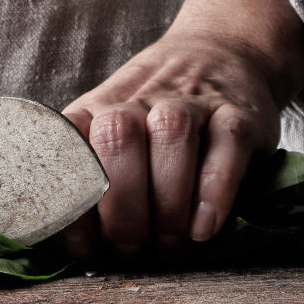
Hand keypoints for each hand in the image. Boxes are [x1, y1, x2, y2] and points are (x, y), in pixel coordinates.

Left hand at [61, 0, 303, 258]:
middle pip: (117, 142)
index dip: (74, 208)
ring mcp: (188, 102)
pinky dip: (214, 191)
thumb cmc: (150, 113)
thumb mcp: (104, 129)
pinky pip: (225, 145)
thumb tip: (67, 247)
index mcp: (93, 112)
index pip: (69, 154)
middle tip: (134, 252)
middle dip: (123, 211)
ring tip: (170, 245)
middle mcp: (135, 101)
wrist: (219, 51)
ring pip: (170, 136)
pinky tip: (204, 228)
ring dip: (168, 203)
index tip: (86, 250)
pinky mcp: (236, 114)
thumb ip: (84, 177)